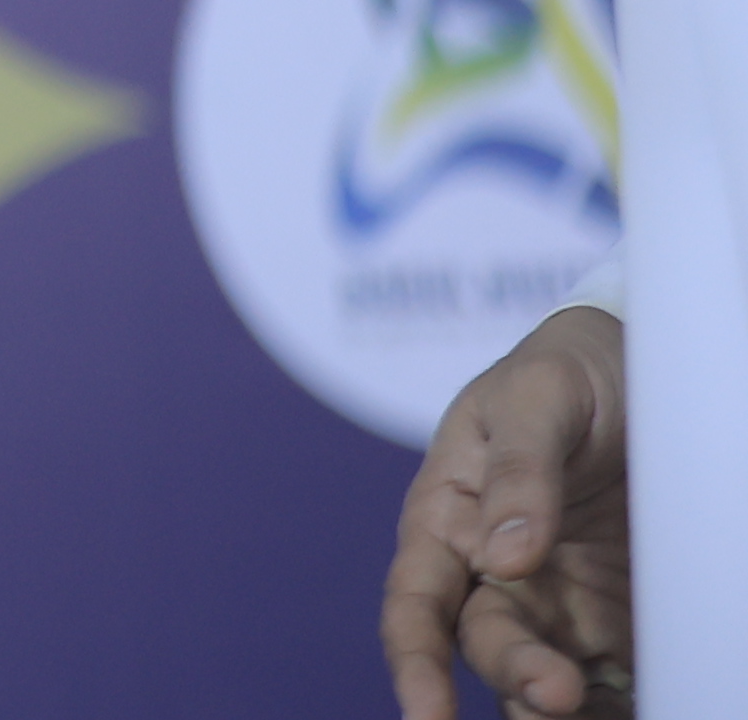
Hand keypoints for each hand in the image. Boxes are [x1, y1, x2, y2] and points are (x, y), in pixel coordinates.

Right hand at [383, 303, 629, 719]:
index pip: (415, 603)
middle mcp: (492, 572)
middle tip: (560, 690)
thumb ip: (517, 471)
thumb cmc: (566, 371)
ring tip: (586, 709)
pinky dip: (613, 704)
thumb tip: (503, 555)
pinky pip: (608, 678)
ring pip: (540, 677)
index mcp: (446, 517)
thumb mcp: (537, 398)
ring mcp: (556, 601)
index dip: (415, 662)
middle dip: (516, 677)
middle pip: (486, 645)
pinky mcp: (612, 618)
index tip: (426, 715)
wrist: (640, 371)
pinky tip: (632, 710)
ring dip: (553, 705)